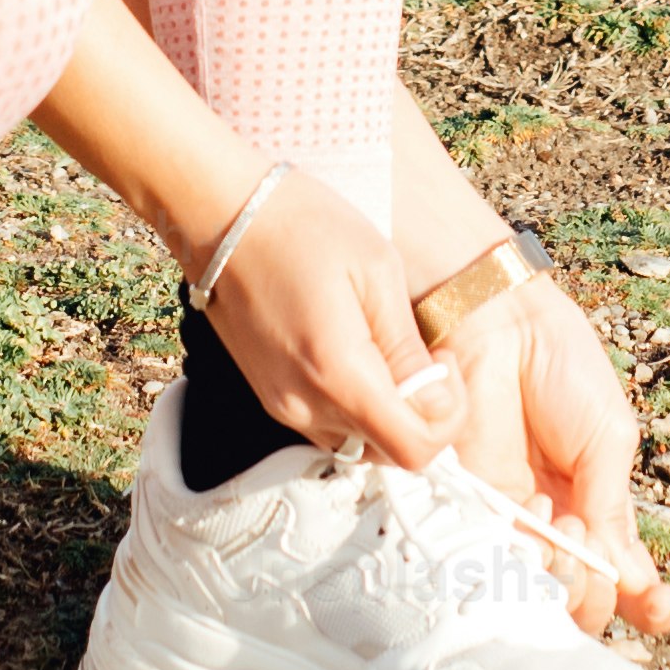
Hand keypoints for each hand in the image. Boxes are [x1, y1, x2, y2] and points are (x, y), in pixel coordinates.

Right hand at [192, 166, 453, 470]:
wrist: (223, 215)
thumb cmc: (304, 226)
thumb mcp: (377, 271)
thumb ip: (407, 347)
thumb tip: (436, 399)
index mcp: (337, 373)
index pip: (413, 449)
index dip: (447, 417)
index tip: (444, 362)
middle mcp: (304, 406)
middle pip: (388, 453)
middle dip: (424, 414)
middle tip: (427, 355)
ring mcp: (281, 406)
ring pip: (360, 444)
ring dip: (391, 414)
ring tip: (392, 351)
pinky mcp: (271, 397)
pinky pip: (331, 426)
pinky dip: (359, 407)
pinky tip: (361, 356)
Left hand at [458, 287, 669, 642]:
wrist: (499, 322)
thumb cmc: (560, 366)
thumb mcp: (609, 438)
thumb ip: (612, 507)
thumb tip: (629, 578)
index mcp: (594, 505)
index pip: (621, 573)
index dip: (644, 602)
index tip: (661, 607)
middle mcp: (551, 523)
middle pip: (578, 596)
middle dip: (595, 591)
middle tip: (591, 545)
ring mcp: (505, 520)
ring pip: (535, 590)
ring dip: (561, 578)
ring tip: (566, 531)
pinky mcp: (462, 508)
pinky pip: (489, 559)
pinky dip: (518, 561)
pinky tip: (537, 532)